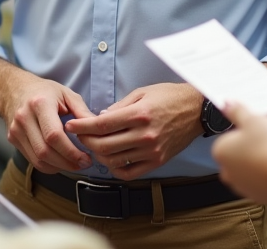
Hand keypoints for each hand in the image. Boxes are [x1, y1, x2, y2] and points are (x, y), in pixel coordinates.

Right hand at [0, 73, 95, 174]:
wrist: (14, 88)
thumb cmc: (44, 91)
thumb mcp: (66, 94)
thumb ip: (82, 112)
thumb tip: (96, 131)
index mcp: (39, 103)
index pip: (53, 135)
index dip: (71, 151)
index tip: (86, 158)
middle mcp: (24, 117)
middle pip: (45, 151)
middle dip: (67, 163)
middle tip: (83, 164)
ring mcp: (16, 130)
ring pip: (38, 159)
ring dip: (59, 167)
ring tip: (74, 164)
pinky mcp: (13, 139)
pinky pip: (32, 160)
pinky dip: (48, 165)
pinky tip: (60, 161)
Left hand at [64, 83, 202, 180]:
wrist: (196, 110)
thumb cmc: (169, 97)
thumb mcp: (142, 93)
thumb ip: (119, 106)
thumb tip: (99, 118)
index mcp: (139, 115)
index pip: (102, 125)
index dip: (82, 127)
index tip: (71, 126)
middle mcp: (144, 135)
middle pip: (104, 145)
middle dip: (86, 141)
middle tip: (80, 135)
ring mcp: (151, 151)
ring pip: (114, 161)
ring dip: (99, 155)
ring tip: (95, 146)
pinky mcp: (157, 161)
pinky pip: (130, 173)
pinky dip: (116, 169)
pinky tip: (111, 159)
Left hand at [211, 101, 266, 203]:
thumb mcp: (253, 119)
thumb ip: (237, 111)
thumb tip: (225, 103)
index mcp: (220, 151)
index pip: (229, 138)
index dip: (245, 131)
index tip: (258, 129)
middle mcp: (227, 172)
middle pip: (239, 155)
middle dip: (252, 149)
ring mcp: (243, 187)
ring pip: (251, 170)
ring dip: (262, 162)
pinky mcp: (259, 197)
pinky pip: (263, 182)